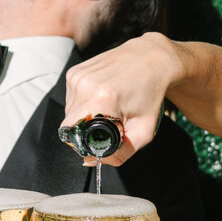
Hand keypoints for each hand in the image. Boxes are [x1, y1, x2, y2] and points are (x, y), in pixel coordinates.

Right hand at [62, 33, 178, 165]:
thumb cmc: (151, 95)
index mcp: (101, 100)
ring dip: (85, 114)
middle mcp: (84, 85)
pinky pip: (71, 97)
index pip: (72, 135)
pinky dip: (84, 101)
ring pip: (70, 110)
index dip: (84, 143)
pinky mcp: (75, 71)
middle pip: (69, 124)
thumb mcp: (143, 131)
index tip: (102, 137)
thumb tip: (89, 161)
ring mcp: (77, 76)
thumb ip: (118, 154)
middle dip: (86, 129)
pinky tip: (103, 93)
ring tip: (109, 104)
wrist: (152, 59)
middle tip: (110, 121)